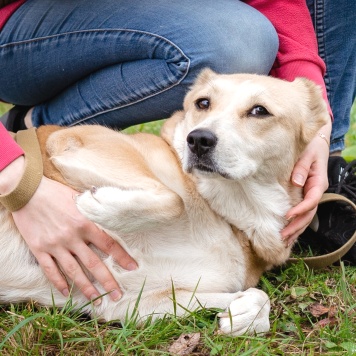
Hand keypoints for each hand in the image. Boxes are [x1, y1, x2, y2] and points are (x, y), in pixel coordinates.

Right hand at [12, 176, 137, 303]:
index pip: (108, 244)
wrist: (28, 191)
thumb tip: (109, 216)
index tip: (132, 268)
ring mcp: (55, 245)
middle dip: (107, 281)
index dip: (122, 257)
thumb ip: (93, 212)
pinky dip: (58, 283)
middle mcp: (72, 236)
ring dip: (86, 287)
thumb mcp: (79, 198)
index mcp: (85, 223)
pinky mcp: (39, 249)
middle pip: (93, 263)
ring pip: (73, 271)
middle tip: (117, 295)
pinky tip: (66, 293)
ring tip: (95, 300)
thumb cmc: (56, 192)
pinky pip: (50, 270)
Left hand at [281, 124, 330, 245]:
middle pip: (309, 213)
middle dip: (296, 226)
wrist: (316, 142)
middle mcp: (316, 191)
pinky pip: (302, 211)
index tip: (288, 216)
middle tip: (282, 237)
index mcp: (318, 182)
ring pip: (306, 216)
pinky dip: (296, 223)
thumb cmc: (310, 146)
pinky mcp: (305, 194)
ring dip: (296, 229)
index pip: (311, 200)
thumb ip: (301, 168)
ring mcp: (311, 194)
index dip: (300, 210)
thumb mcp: (306, 154)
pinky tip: (289, 232)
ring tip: (284, 240)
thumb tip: (296, 183)